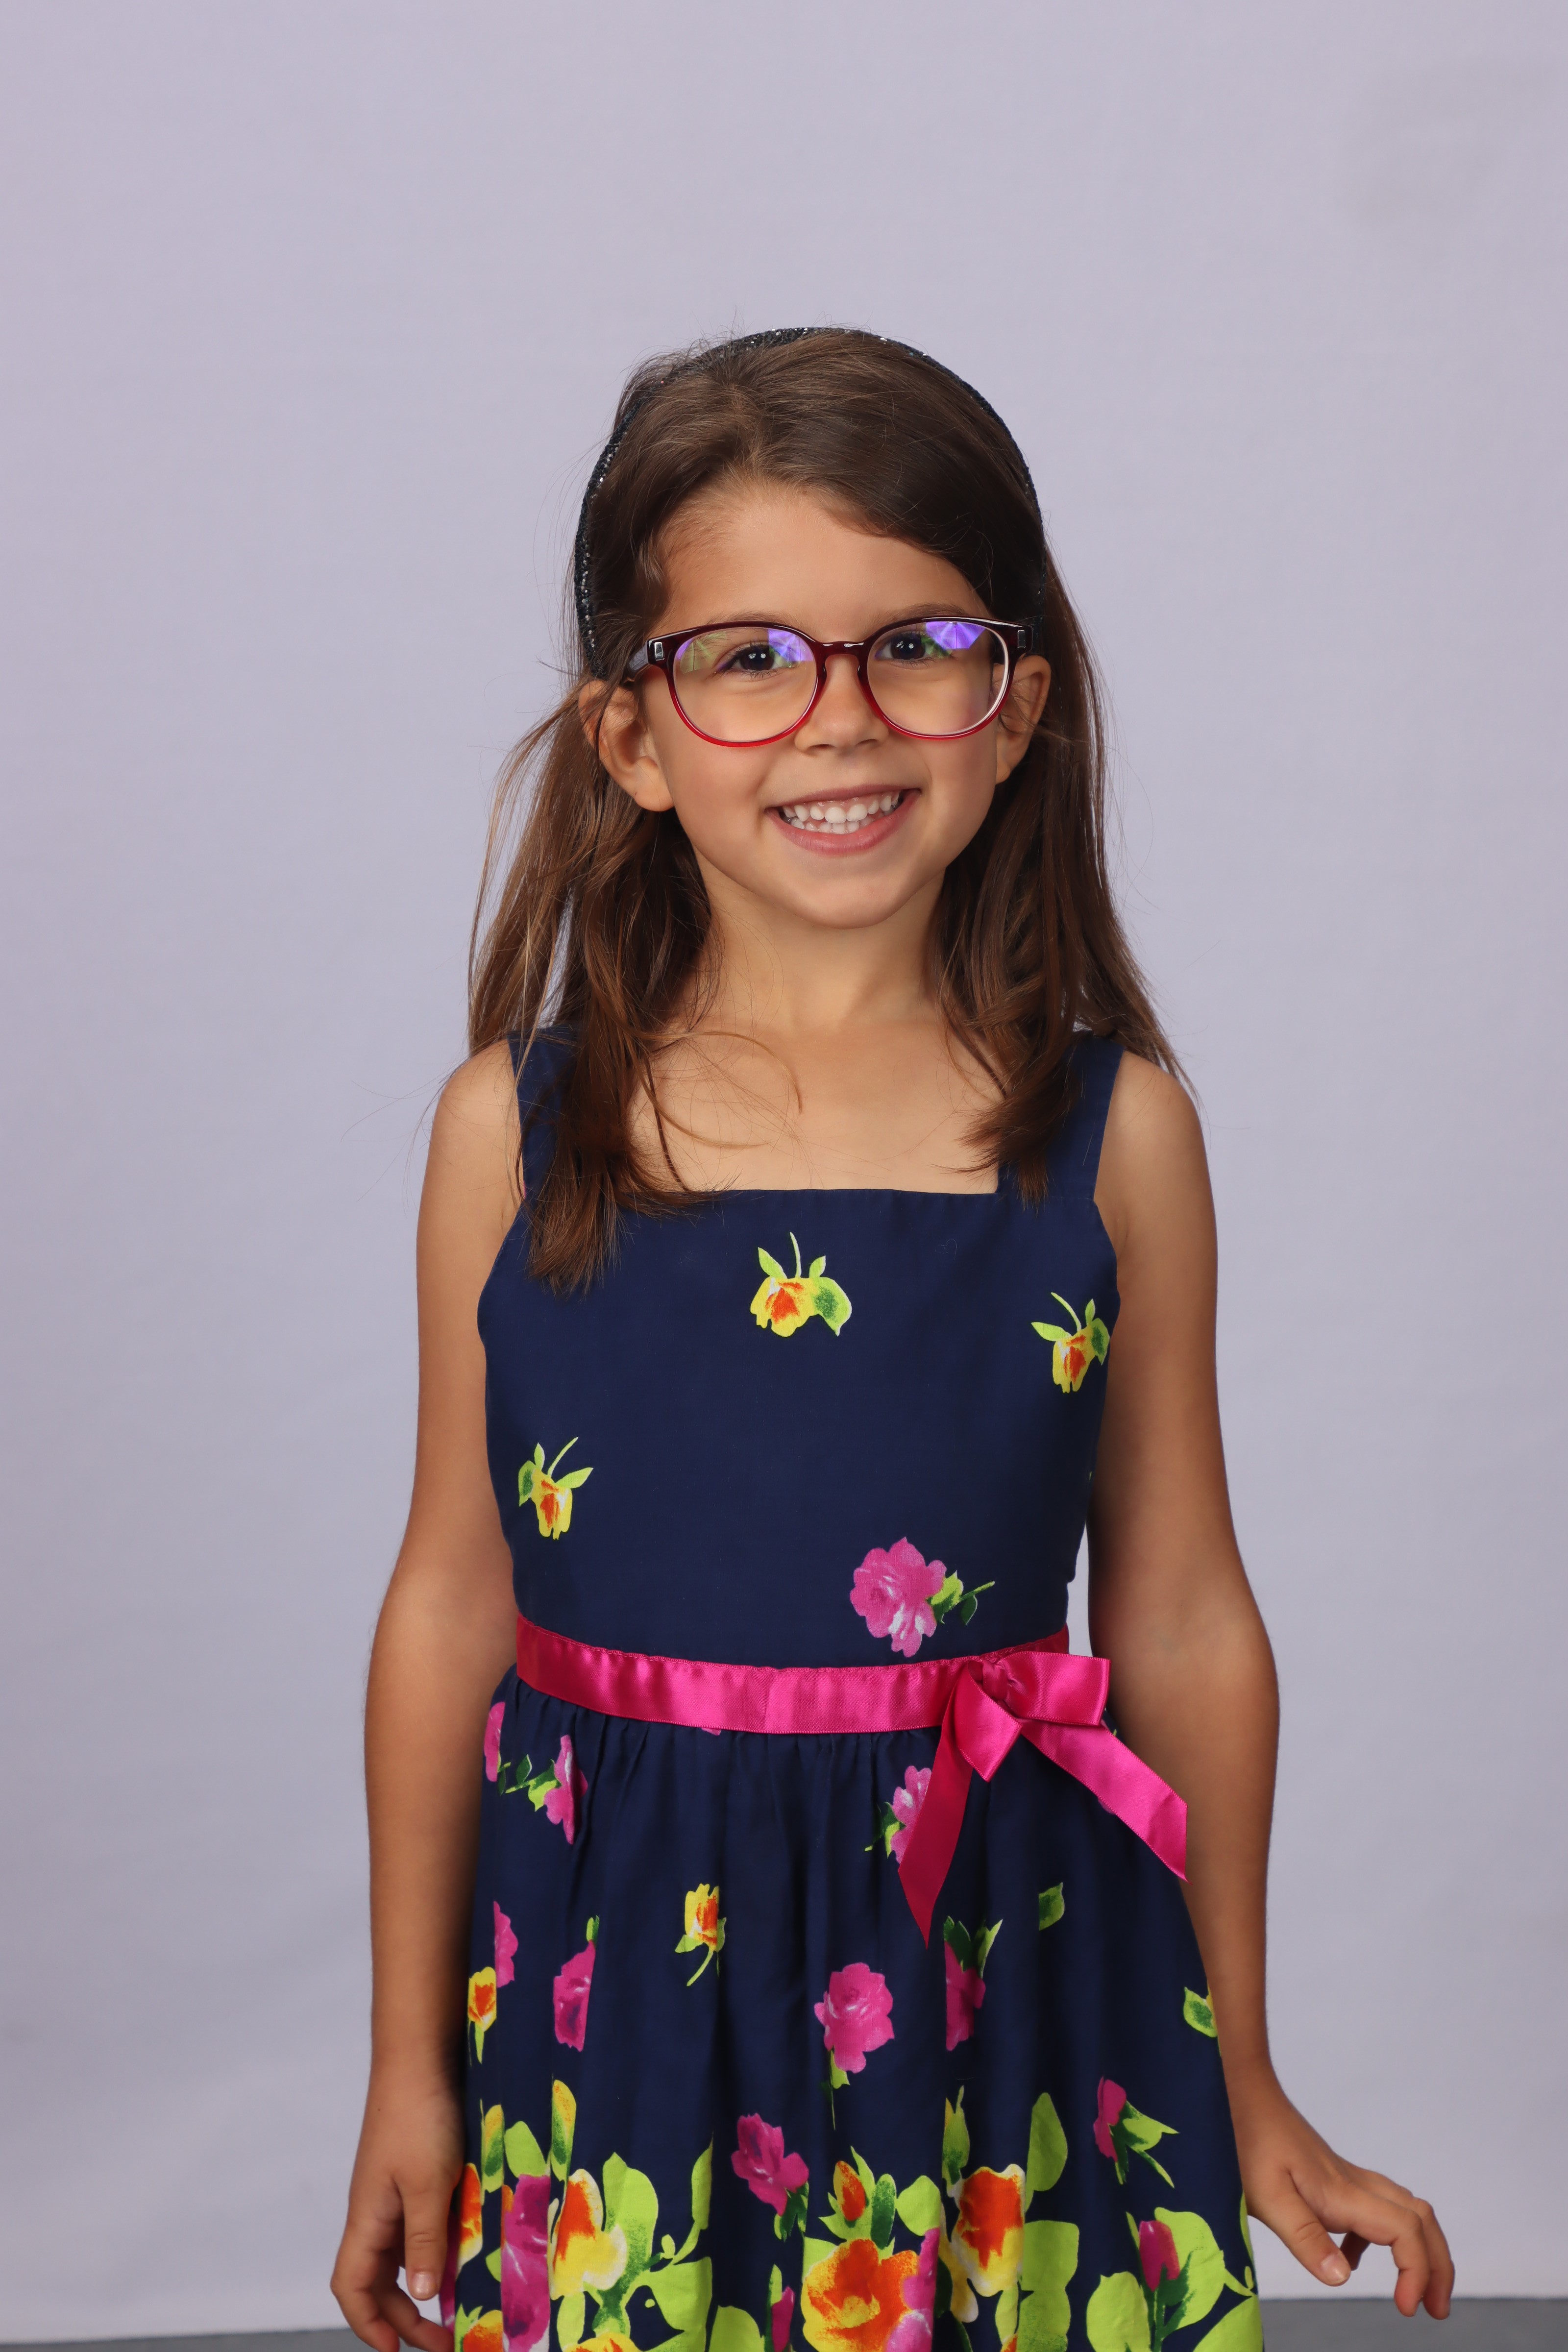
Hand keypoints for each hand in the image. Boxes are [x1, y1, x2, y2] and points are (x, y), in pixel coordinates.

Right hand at [332, 2064, 463, 2351]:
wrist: (420, 2055)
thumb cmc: (419, 2116)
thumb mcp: (427, 2184)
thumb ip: (424, 2239)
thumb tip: (421, 2295)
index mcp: (366, 2218)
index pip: (351, 2287)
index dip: (369, 2324)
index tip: (398, 2351)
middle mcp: (375, 2210)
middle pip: (377, 2278)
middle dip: (405, 2315)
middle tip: (446, 2337)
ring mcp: (394, 2190)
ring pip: (401, 2252)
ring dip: (424, 2281)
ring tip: (461, 2302)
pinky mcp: (416, 2171)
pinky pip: (420, 2223)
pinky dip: (438, 2245)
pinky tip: (466, 2250)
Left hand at [1229, 2068, 1452, 2316]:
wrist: (1239, 2094)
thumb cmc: (1245, 2141)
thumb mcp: (1266, 2197)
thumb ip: (1305, 2237)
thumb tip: (1343, 2279)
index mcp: (1344, 2194)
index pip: (1406, 2232)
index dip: (1418, 2272)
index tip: (1406, 2310)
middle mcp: (1355, 2185)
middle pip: (1422, 2221)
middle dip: (1439, 2266)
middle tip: (1437, 2310)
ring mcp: (1346, 2179)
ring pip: (1405, 2212)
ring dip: (1419, 2252)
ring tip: (1413, 2295)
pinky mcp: (1332, 2179)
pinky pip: (1375, 2209)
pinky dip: (1381, 2240)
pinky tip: (1349, 2259)